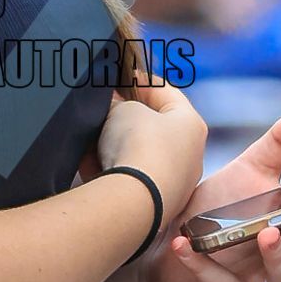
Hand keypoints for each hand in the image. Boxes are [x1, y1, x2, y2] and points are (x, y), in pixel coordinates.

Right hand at [94, 79, 206, 228]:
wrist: (135, 201)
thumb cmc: (139, 148)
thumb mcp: (121, 109)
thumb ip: (116, 102)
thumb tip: (110, 105)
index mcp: (191, 123)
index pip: (166, 92)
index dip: (140, 81)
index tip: (120, 77)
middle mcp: (190, 155)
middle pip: (153, 127)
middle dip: (124, 117)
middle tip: (103, 108)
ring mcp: (174, 182)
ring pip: (139, 155)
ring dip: (115, 146)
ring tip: (91, 138)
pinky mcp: (156, 204)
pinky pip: (130, 179)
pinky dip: (111, 171)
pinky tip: (90, 164)